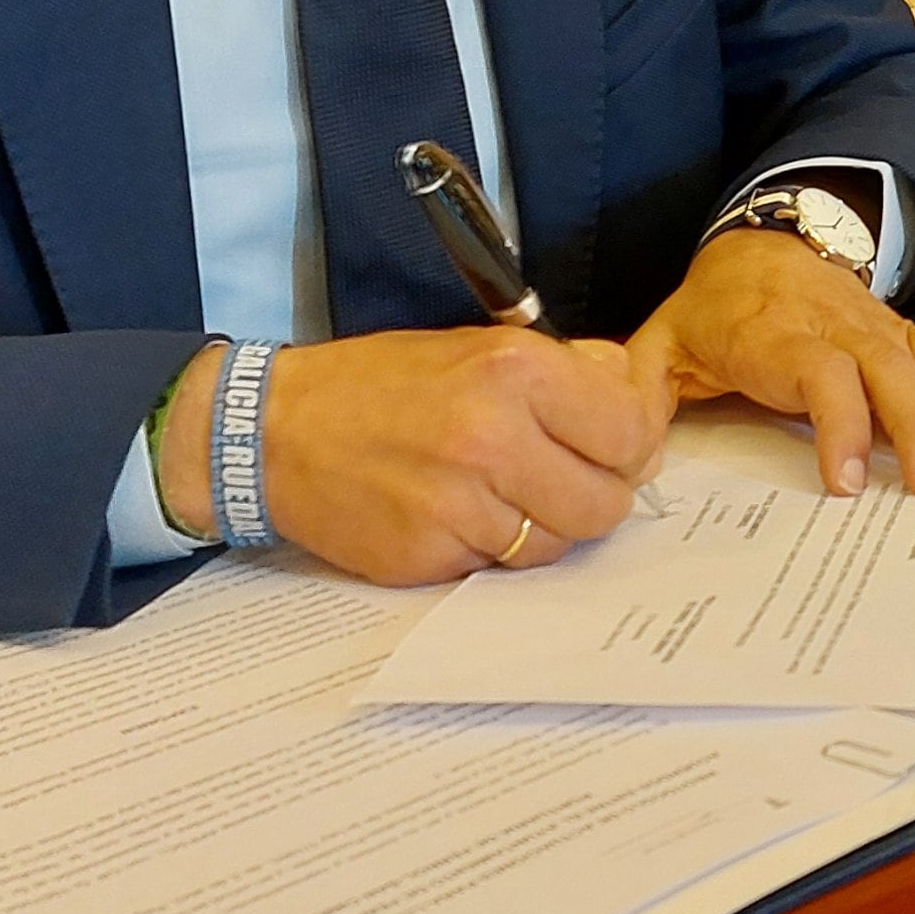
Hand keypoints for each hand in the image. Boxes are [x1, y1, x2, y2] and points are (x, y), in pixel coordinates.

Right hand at [153, 329, 668, 587]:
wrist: (276, 431)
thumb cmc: (383, 384)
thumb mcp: (479, 345)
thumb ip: (568, 370)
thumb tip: (639, 400)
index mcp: (515, 371)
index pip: (630, 432)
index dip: (633, 446)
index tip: (617, 447)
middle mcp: (492, 436)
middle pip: (605, 503)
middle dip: (596, 495)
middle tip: (566, 479)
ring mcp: (459, 504)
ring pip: (558, 545)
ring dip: (545, 528)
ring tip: (506, 495)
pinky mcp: (429, 555)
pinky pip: (500, 568)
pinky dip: (493, 549)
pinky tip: (462, 516)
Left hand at [632, 228, 914, 495]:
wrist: (758, 241)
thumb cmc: (711, 308)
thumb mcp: (662, 342)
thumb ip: (640, 393)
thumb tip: (624, 450)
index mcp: (774, 335)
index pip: (816, 375)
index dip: (836, 424)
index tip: (847, 481)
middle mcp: (834, 327)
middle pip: (884, 374)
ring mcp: (873, 327)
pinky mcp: (897, 331)